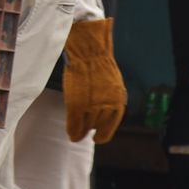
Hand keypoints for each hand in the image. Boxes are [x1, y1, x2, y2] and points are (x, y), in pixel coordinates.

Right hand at [62, 18, 126, 143]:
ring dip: (80, 132)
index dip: (103, 134)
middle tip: (83, 132)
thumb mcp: (113, 85)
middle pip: (96, 126)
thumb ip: (110, 101)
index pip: (110, 126)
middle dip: (90, 130)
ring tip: (76, 133)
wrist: (88, 50)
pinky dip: (72, 130)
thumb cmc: (99, 64)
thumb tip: (104, 115)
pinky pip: (73, 123)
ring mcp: (90, 105)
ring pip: (85, 126)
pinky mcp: (76, 103)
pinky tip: (71, 133)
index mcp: (117, 101)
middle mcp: (106, 105)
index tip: (98, 138)